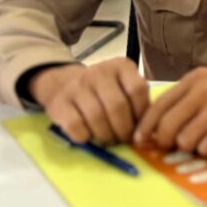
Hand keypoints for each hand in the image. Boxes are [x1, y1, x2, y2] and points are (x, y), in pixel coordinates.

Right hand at [29, 58, 148, 144]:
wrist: (63, 83)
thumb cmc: (102, 90)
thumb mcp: (123, 85)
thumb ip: (137, 101)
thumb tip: (148, 130)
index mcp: (121, 66)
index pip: (138, 89)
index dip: (141, 113)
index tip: (139, 127)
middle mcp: (100, 72)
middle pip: (117, 106)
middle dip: (123, 130)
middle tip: (123, 140)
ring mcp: (77, 86)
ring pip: (97, 117)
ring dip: (106, 136)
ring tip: (109, 140)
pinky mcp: (59, 103)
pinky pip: (76, 126)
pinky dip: (85, 137)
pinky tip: (89, 136)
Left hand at [134, 68, 206, 156]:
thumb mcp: (205, 85)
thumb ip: (181, 101)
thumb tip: (151, 128)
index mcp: (194, 80)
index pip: (158, 105)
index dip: (145, 126)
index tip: (139, 140)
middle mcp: (205, 91)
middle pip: (167, 126)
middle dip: (165, 141)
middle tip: (171, 145)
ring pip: (184, 140)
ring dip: (189, 146)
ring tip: (201, 138)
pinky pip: (205, 147)